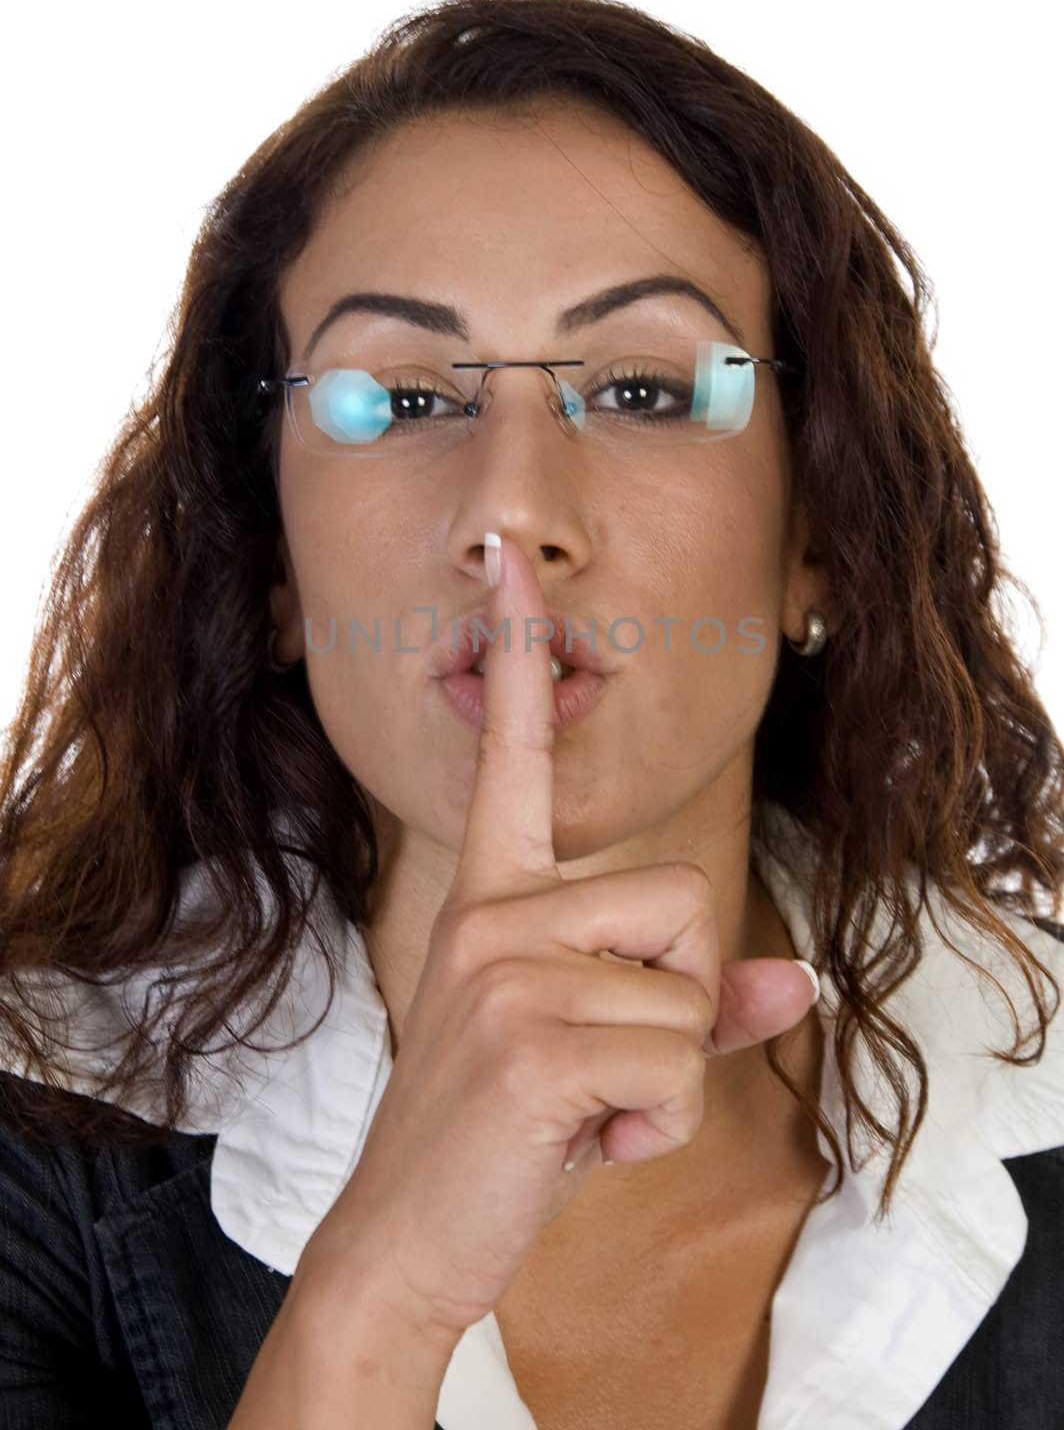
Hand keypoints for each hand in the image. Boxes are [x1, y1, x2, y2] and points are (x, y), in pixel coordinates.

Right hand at [303, 536, 818, 1347]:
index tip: (507, 561)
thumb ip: (695, 1006)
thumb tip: (800, 983)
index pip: (509, 752)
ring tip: (584, 1105)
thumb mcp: (597, 1051)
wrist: (409, 1237)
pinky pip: (678, 1061)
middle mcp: (494, 908)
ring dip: (666, 1077)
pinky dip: (658, 1125)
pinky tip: (585, 1139)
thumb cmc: (505, 1132)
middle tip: (596, 1063)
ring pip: (689, 993)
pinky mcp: (530, 1038)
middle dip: (676, 1003)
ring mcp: (504, 968)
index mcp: (497, 892)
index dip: (515, 652)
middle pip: (687, 900)